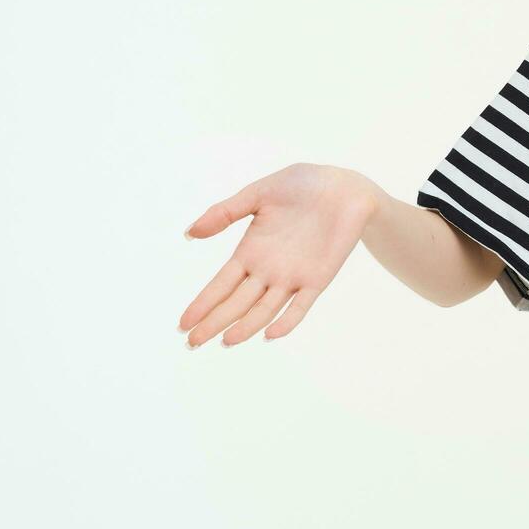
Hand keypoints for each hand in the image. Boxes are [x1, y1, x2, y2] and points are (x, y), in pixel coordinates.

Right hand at [177, 163, 378, 347]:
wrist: (345, 187)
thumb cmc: (302, 186)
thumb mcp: (258, 194)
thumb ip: (225, 213)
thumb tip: (190, 232)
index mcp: (250, 252)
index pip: (220, 284)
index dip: (203, 303)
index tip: (183, 324)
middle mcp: (267, 270)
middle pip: (236, 303)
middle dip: (215, 322)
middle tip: (193, 343)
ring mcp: (292, 277)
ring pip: (264, 309)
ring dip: (246, 326)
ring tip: (227, 341)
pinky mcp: (317, 279)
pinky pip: (301, 305)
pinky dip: (287, 321)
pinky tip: (270, 334)